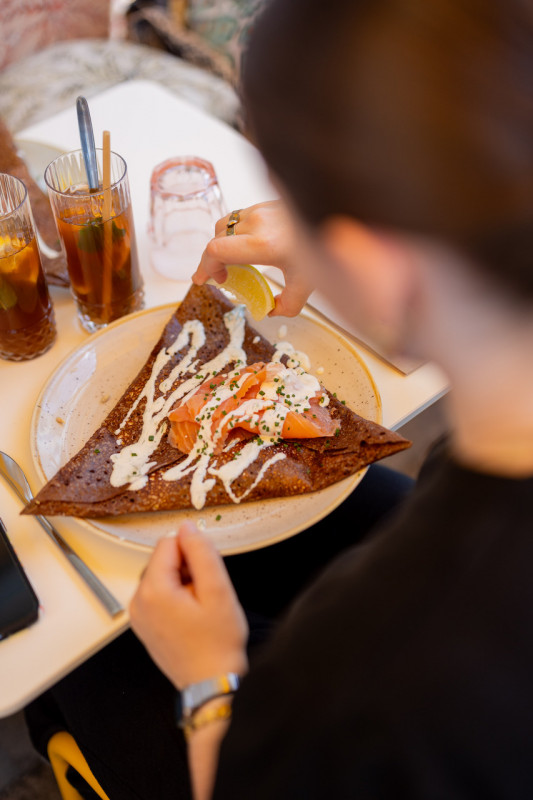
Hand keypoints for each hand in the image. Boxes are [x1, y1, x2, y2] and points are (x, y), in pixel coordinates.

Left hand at [130, 522, 247, 688]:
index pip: (169, 542)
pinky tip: (192, 617)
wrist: (211, 684)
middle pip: (164, 559)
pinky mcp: (144, 624)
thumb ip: (202, 552)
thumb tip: (187, 527)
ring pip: (163, 576)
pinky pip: (159, 595)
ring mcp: (138, 615)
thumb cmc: (217, 644)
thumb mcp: (218, 590)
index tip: (206, 576)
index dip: (193, 552)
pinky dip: (177, 598)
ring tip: (199, 609)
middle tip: (206, 596)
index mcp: (153, 590)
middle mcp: (138, 601)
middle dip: (188, 568)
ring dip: (183, 584)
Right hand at [192, 200, 313, 316]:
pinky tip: (247, 246)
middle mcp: (258, 223)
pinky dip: (235, 232)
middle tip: (222, 278)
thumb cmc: (325, 245)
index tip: (205, 280)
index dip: (205, 267)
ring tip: (232, 262)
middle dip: (212, 260)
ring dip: (222, 244)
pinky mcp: (266, 203)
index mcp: (263, 245)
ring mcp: (261, 209)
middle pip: (217, 239)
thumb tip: (271, 311)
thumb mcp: (307, 284)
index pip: (216, 251)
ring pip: (225, 225)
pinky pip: (239, 217)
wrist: (337, 214)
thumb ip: (288, 305)